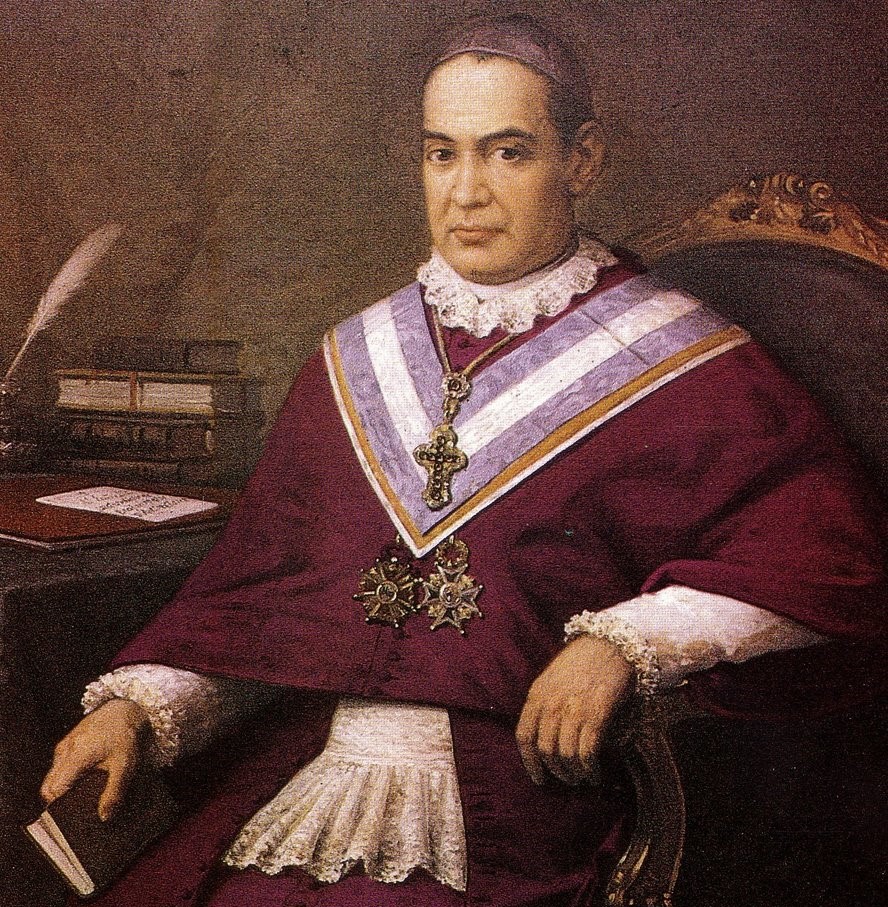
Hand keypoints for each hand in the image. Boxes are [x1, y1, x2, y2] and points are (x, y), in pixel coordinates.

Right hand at [41, 699, 151, 819]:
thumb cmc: (125, 734)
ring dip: (63, 789)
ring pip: (53, 777)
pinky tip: (83, 782)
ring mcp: (64, 746)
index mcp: (75, 756)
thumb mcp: (125, 765)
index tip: (70, 819)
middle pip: (49, 787)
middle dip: (59, 802)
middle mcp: (64, 751)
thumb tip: (104, 817)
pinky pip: (60, 766)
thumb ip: (115, 792)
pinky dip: (67, 777)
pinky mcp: (69, 743)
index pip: (53, 791)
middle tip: (76, 812)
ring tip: (81, 799)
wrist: (126, 707)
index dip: (57, 808)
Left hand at [516, 635, 633, 784]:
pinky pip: (587, 752)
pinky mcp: (596, 715)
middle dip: (556, 771)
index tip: (538, 778)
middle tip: (567, 779)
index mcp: (537, 695)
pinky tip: (595, 774)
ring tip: (581, 778)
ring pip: (566, 755)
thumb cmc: (582, 662)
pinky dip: (590, 769)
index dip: (529, 762)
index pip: (524, 736)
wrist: (610, 644)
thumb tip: (544, 737)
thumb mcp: (552, 679)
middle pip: (546, 750)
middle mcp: (552, 704)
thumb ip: (544, 704)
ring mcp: (573, 710)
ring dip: (574, 773)